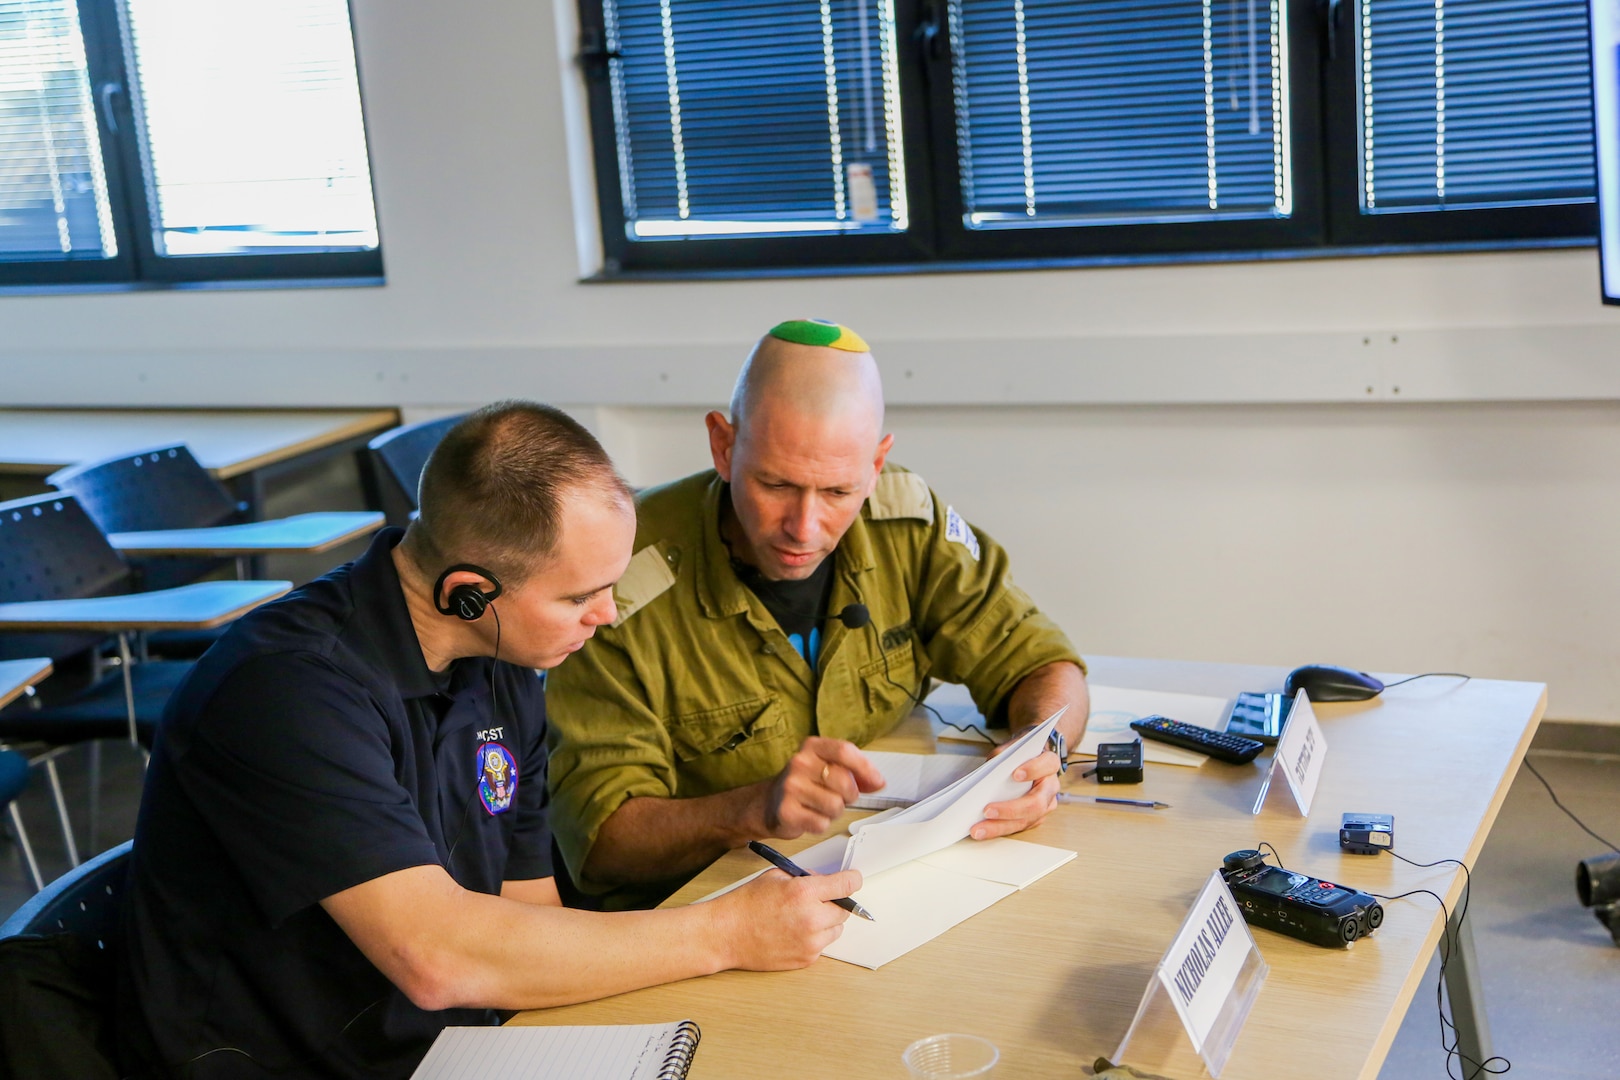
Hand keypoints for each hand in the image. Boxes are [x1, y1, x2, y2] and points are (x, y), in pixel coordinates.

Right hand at [717, 867, 864, 969]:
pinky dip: (814, 939)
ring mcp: (810, 942)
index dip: (852, 880)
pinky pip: (822, 946)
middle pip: (845, 909)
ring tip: (801, 918)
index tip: (853, 880)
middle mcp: (812, 918)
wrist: (727, 934)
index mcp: (805, 892)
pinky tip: (793, 933)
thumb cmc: (746, 904)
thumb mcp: (776, 876)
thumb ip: (805, 877)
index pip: (847, 884)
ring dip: (826, 922)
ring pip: (836, 930)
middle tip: (817, 901)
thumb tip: (825, 881)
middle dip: (835, 902)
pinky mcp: (806, 959)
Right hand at [761, 737, 886, 837]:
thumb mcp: (827, 769)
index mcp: (812, 747)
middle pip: (843, 782)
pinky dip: (821, 825)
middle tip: (837, 797)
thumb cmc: (805, 785)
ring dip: (834, 812)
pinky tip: (810, 817)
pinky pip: (822, 823)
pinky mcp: (787, 811)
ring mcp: (791, 787)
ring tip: (821, 807)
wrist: (768, 804)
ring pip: (835, 805)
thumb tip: (878, 782)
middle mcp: (799, 762)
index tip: (877, 782)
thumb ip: (855, 772)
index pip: (844, 751)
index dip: (865, 768)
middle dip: (849, 795)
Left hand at [972, 746, 1060, 839]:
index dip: (1033, 770)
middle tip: (987, 810)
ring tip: (979, 829)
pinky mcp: (1036, 818)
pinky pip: (1019, 827)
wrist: (1028, 763)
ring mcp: (1046, 805)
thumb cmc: (1020, 756)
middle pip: (1036, 803)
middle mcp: (1051, 786)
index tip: (1016, 774)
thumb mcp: (1011, 749)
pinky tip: (984, 830)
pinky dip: (999, 829)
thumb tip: (987, 774)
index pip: (1048, 765)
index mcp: (1049, 763)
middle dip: (1010, 809)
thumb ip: (1003, 757)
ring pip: (1026, 820)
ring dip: (1000, 826)